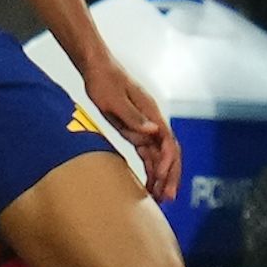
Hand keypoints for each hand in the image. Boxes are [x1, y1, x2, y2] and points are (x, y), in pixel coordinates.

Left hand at [82, 57, 180, 203]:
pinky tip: (149, 184)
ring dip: (161, 177)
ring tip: (159, 198)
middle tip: (167, 198)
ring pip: (159, 156)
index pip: (167, 142)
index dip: (167, 162)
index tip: (160, 177)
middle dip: (170, 175)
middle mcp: (153, 121)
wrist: (96, 68)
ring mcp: (145, 126)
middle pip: (168, 152)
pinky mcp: (136, 130)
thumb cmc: (104, 80)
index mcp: (151, 112)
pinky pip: (147, 154)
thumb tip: (154, 130)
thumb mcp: (114, 99)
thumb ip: (133, 116)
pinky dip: (150, 169)